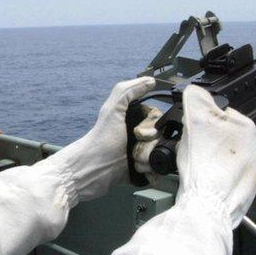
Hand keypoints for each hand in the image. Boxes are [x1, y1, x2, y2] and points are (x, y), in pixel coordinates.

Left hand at [45, 77, 155, 202]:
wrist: (92, 169)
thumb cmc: (100, 140)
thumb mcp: (112, 109)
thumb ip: (128, 90)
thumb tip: (150, 81)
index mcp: (135, 120)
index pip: (160, 120)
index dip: (153, 128)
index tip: (140, 133)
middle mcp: (140, 136)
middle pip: (163, 140)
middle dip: (150, 146)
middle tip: (134, 149)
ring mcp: (142, 154)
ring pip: (162, 156)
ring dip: (148, 160)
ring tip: (133, 162)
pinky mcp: (142, 172)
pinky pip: (159, 172)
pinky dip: (151, 173)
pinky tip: (138, 171)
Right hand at [175, 85, 255, 226]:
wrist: (208, 207)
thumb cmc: (204, 166)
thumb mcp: (194, 122)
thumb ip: (195, 100)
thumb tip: (194, 91)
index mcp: (246, 128)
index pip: (220, 113)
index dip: (200, 119)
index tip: (191, 129)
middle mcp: (254, 148)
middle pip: (223, 135)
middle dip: (207, 140)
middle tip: (193, 150)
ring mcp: (251, 170)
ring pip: (225, 156)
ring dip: (212, 158)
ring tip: (198, 167)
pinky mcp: (245, 189)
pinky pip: (227, 175)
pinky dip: (216, 176)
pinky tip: (205, 180)